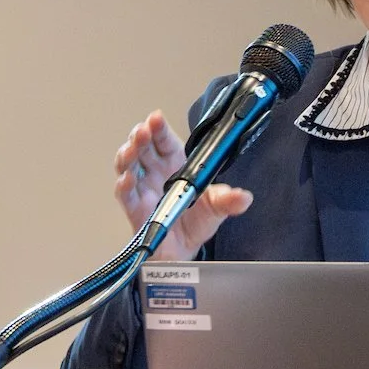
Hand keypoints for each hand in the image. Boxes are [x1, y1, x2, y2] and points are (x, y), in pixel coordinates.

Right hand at [112, 110, 253, 263]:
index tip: (156, 118)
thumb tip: (244, 197)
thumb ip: (228, 200)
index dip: (159, 128)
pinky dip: (124, 185)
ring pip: (128, 165)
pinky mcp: (134, 208)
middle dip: (140, 136)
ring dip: (128, 155)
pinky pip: (125, 194)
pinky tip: (127, 179)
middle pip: (142, 147)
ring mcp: (143, 188)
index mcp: (175, 163)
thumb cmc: (197, 221)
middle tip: (143, 131)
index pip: (164, 139)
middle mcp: (156, 171)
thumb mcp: (217, 207)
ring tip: (132, 149)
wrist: (186, 250)